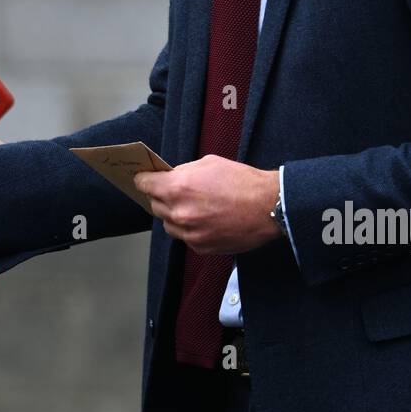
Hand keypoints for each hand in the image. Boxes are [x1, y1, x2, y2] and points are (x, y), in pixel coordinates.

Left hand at [133, 156, 280, 254]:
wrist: (268, 207)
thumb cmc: (242, 181)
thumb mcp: (209, 163)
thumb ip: (184, 172)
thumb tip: (172, 177)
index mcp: (177, 188)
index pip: (145, 185)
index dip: (143, 180)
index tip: (142, 179)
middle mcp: (179, 213)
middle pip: (155, 205)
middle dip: (160, 197)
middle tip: (171, 191)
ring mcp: (189, 233)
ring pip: (168, 224)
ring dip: (173, 215)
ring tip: (191, 207)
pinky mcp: (201, 247)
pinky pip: (185, 237)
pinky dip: (190, 229)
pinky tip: (205, 220)